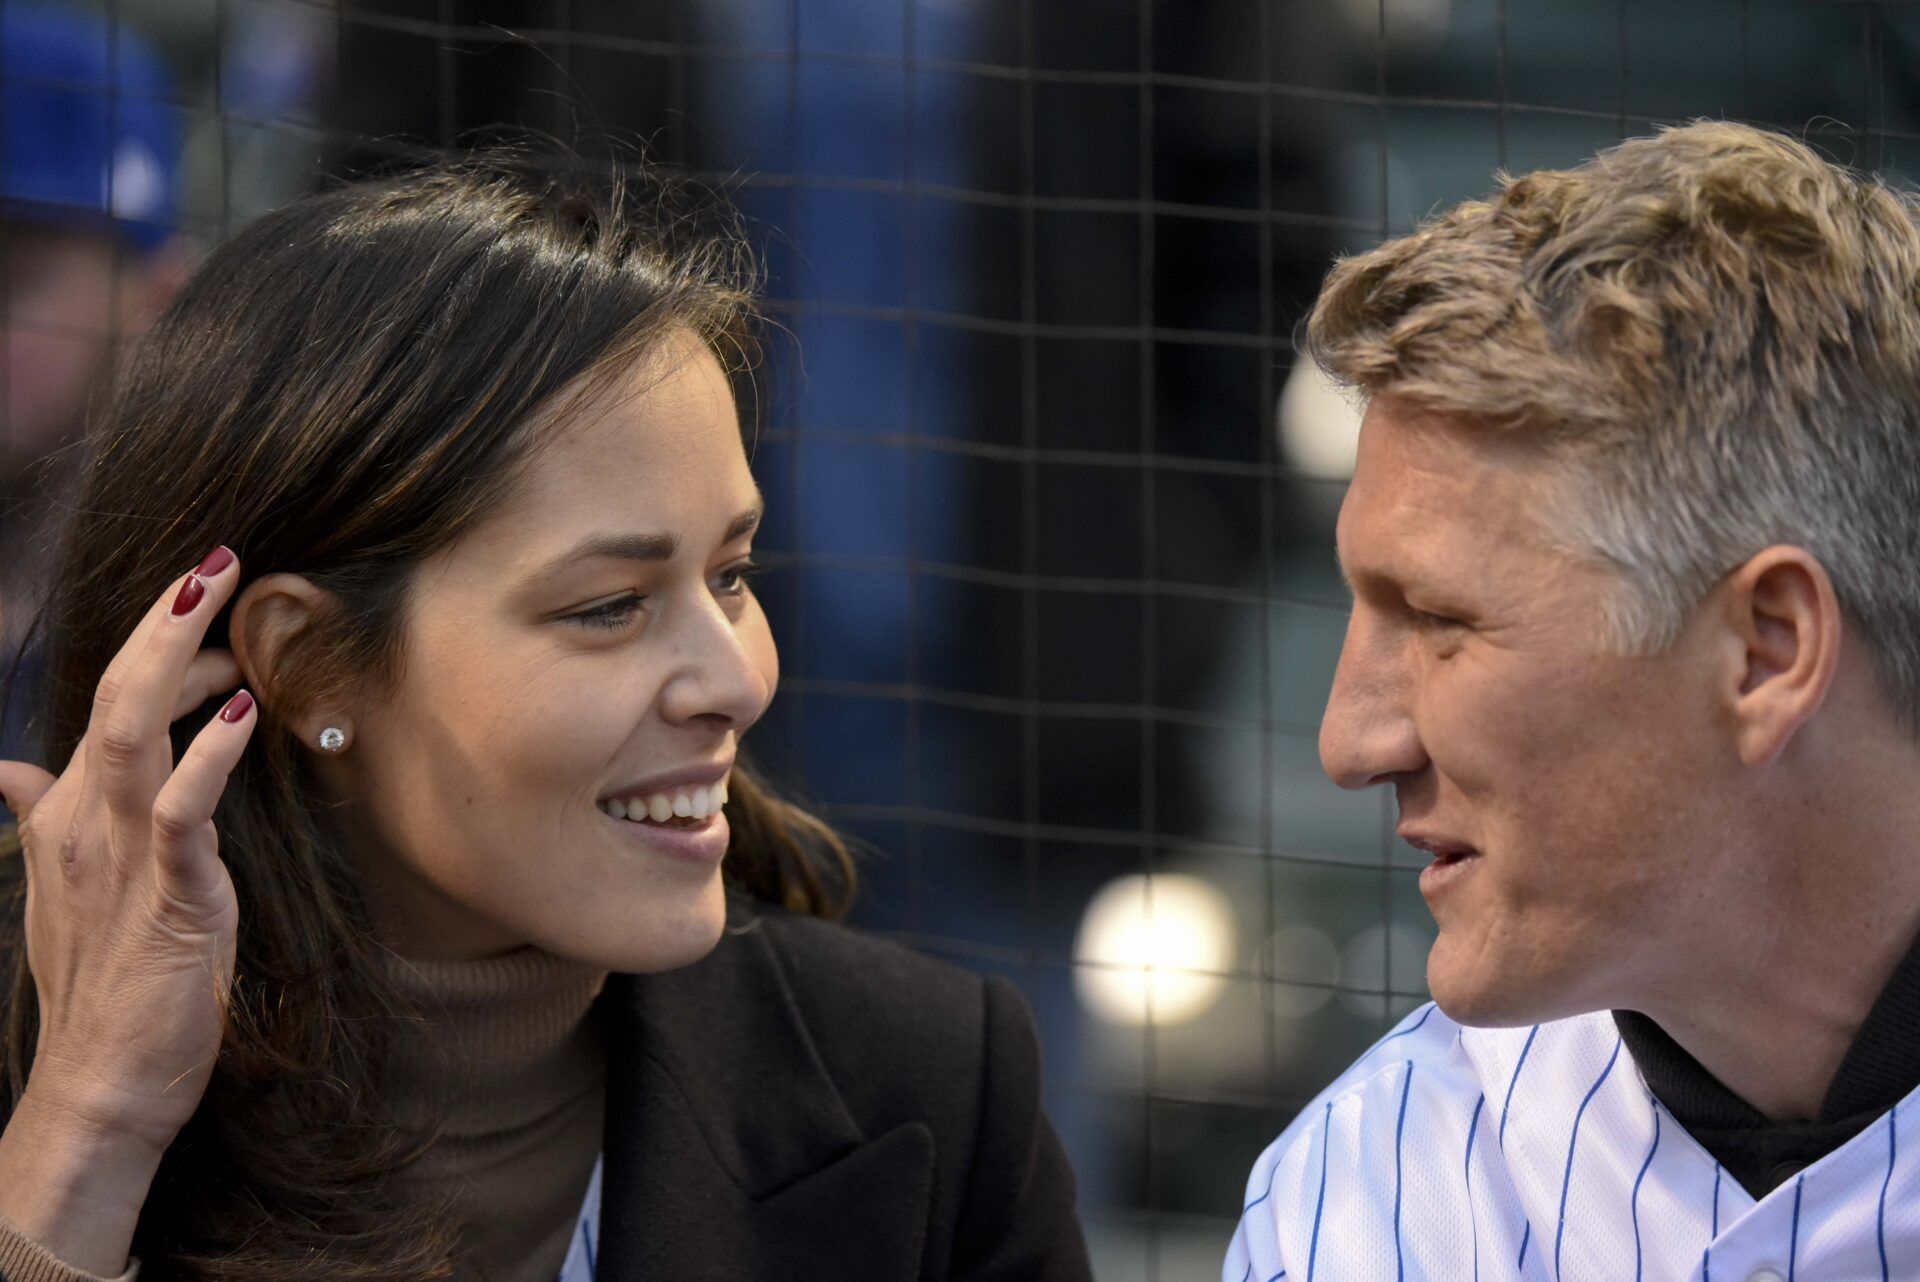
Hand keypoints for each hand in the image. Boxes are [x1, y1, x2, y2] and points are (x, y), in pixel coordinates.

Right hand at [0, 547, 253, 1272]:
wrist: (100, 1084)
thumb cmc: (101, 984)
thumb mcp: (71, 887)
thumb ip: (44, 819)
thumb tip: (5, 768)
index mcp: (71, 813)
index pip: (109, 702)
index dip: (156, 644)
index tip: (212, 605)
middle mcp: (87, 821)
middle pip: (114, 695)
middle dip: (162, 622)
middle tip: (218, 558)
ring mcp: (121, 856)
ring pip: (131, 733)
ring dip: (175, 661)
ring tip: (223, 601)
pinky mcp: (167, 897)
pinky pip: (181, 815)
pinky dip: (209, 759)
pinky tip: (242, 715)